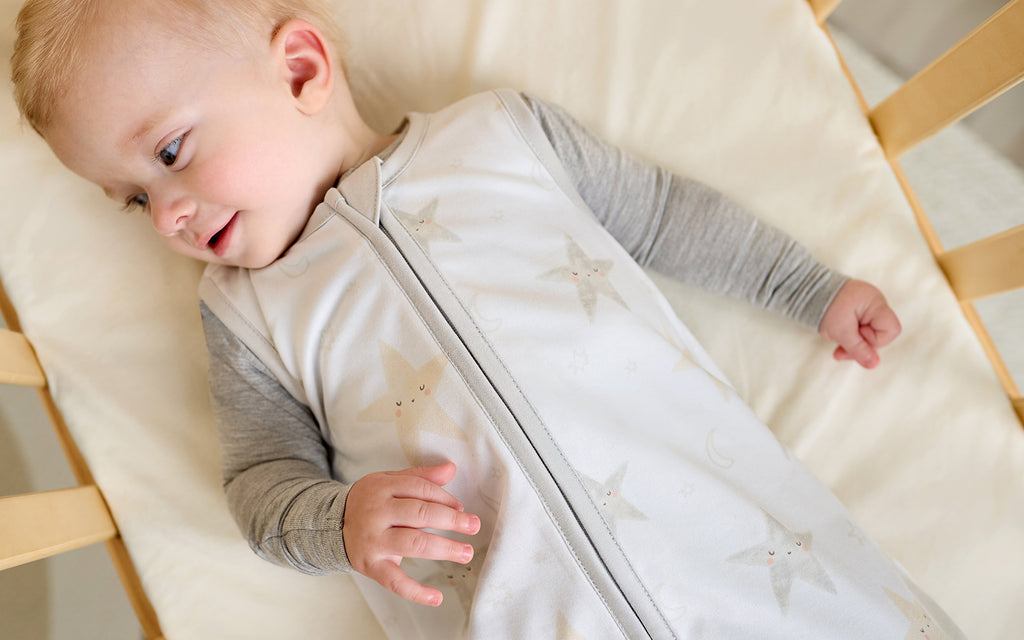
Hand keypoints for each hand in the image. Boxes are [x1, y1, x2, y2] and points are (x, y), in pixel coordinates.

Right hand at [343, 462, 480, 606]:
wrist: (331, 525)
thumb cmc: (369, 502)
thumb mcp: (390, 482)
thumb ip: (421, 477)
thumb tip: (450, 468)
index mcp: (381, 488)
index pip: (420, 489)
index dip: (445, 498)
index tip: (461, 507)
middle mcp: (376, 514)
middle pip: (419, 514)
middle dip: (451, 520)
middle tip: (473, 525)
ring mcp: (373, 542)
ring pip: (413, 544)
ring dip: (444, 548)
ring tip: (465, 552)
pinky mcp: (371, 566)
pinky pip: (395, 581)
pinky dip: (417, 592)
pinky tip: (436, 596)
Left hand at [818, 279, 900, 368]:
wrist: (809, 291)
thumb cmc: (825, 307)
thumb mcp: (841, 332)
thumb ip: (859, 349)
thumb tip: (874, 364)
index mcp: (876, 303)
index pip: (892, 330)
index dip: (876, 340)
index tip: (857, 336)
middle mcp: (876, 303)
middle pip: (880, 334)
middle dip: (861, 346)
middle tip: (842, 350)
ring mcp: (868, 306)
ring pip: (870, 333)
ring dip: (854, 344)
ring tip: (838, 350)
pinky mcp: (859, 310)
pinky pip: (862, 328)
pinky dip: (851, 337)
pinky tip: (839, 341)